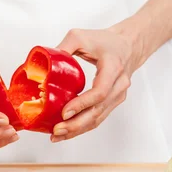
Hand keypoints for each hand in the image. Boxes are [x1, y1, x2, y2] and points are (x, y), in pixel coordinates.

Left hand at [51, 27, 139, 141]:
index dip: (82, 104)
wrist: (127, 45)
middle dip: (76, 124)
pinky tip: (67, 132)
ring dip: (78, 130)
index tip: (65, 112)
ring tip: (57, 135)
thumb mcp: (80, 36)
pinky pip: (98, 117)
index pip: (100, 91)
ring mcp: (118, 95)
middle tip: (57, 130)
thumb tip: (44, 64)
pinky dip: (82, 127)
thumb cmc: (105, 41)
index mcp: (113, 67)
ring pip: (98, 118)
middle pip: (98, 111)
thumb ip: (63, 47)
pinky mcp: (113, 102)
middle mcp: (119, 85)